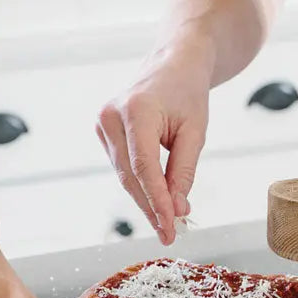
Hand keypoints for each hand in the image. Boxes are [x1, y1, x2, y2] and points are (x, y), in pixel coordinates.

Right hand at [97, 37, 212, 244]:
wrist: (173, 64)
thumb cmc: (187, 93)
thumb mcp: (195, 131)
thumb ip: (183, 171)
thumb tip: (177, 209)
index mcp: (136, 110)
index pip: (144, 167)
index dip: (157, 201)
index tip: (171, 226)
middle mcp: (111, 117)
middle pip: (130, 176)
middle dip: (151, 207)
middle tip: (170, 233)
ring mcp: (102, 123)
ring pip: (124, 175)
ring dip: (145, 199)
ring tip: (166, 222)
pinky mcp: (102, 131)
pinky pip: (122, 167)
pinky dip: (139, 185)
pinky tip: (155, 200)